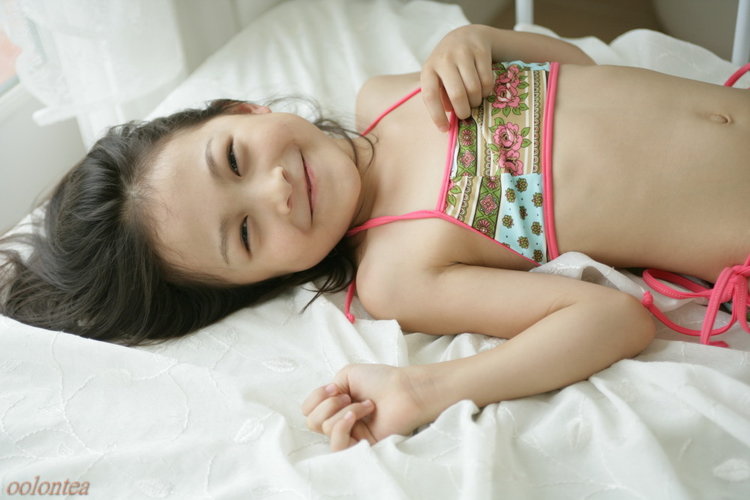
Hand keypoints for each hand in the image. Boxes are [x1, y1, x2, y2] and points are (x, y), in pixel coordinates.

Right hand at [302, 364, 436, 450]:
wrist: (404, 390)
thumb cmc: (381, 380)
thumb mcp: (346, 375)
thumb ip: (326, 390)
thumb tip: (320, 407)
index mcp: (336, 405)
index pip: (308, 410)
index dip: (315, 398)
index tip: (334, 388)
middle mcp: (340, 420)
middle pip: (312, 422)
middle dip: (327, 404)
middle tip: (348, 396)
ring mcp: (350, 435)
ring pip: (324, 429)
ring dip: (342, 410)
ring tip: (364, 404)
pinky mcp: (360, 446)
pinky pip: (337, 444)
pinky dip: (342, 425)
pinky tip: (356, 415)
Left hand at [421, 25, 495, 130]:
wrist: (466, 35)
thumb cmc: (449, 65)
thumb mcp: (439, 78)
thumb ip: (441, 97)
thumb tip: (448, 123)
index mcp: (429, 69)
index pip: (430, 96)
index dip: (437, 115)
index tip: (445, 129)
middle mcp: (444, 59)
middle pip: (457, 95)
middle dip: (463, 111)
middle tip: (465, 114)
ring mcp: (463, 52)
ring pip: (474, 89)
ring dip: (476, 101)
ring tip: (474, 101)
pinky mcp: (480, 50)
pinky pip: (487, 80)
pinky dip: (486, 91)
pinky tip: (483, 90)